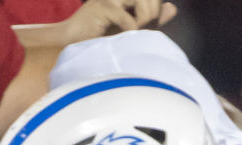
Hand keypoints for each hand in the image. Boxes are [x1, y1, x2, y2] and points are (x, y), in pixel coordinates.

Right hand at [58, 0, 177, 39]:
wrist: (70, 43)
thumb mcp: (130, 29)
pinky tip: (123, 38)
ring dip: (144, 23)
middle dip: (152, 18)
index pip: (152, 0)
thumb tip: (172, 8)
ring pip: (143, 4)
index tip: (149, 26)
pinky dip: (130, 31)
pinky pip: (128, 18)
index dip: (156, 11)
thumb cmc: (98, 38)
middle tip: (141, 32)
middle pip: (151, 0)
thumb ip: (150, 19)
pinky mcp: (102, 8)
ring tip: (133, 35)